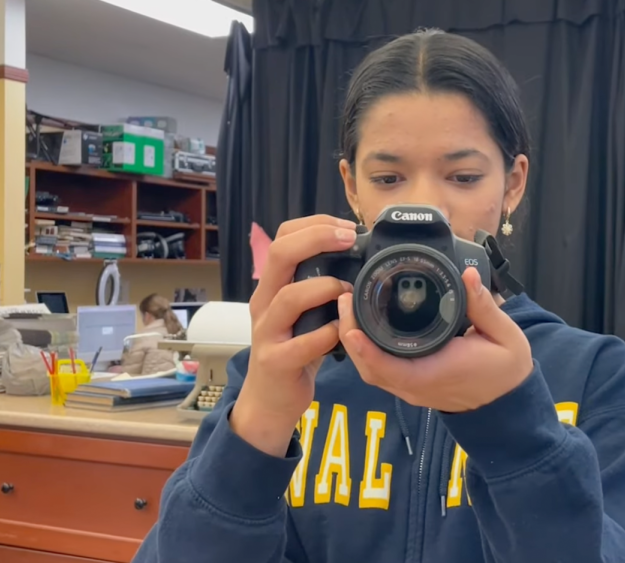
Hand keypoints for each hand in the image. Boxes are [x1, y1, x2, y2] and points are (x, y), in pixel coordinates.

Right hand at [231, 214, 356, 455]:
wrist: (270, 399)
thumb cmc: (294, 348)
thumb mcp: (304, 311)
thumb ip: (320, 286)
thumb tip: (359, 257)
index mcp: (272, 285)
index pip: (282, 238)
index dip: (313, 225)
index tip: (346, 226)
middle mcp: (264, 302)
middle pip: (278, 254)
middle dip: (316, 239)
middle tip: (349, 239)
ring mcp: (267, 332)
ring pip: (287, 298)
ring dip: (323, 288)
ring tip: (347, 290)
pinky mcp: (276, 362)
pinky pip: (301, 344)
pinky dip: (326, 335)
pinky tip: (342, 332)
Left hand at [337, 266, 532, 412]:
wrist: (509, 404)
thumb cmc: (506, 371)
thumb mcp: (505, 335)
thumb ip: (484, 306)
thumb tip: (469, 276)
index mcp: (436, 373)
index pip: (390, 366)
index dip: (365, 348)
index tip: (351, 325)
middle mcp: (417, 385)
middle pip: (369, 369)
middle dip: (350, 336)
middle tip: (345, 299)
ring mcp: (412, 388)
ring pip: (370, 372)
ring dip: (354, 344)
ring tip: (349, 308)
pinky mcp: (411, 386)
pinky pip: (379, 372)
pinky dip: (365, 352)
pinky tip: (362, 327)